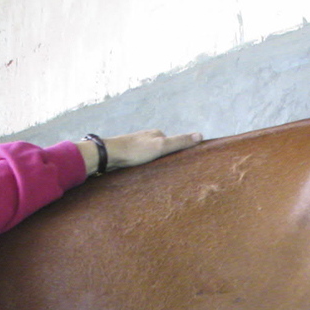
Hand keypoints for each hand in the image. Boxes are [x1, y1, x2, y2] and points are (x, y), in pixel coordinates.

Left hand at [77, 129, 201, 174]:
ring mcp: (136, 146)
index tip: (182, 165)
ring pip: (150, 156)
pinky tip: (143, 175)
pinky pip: (140, 162)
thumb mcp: (161, 146)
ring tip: (156, 176)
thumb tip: (200, 135)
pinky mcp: (127, 155)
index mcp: (156, 133)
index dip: (178, 153)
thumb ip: (179, 142)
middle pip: (161, 150)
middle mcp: (146, 138)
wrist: (109, 155)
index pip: (173, 143)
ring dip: (154, 165)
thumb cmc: (135, 151)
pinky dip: (144, 167)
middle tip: (168, 174)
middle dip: (165, 160)